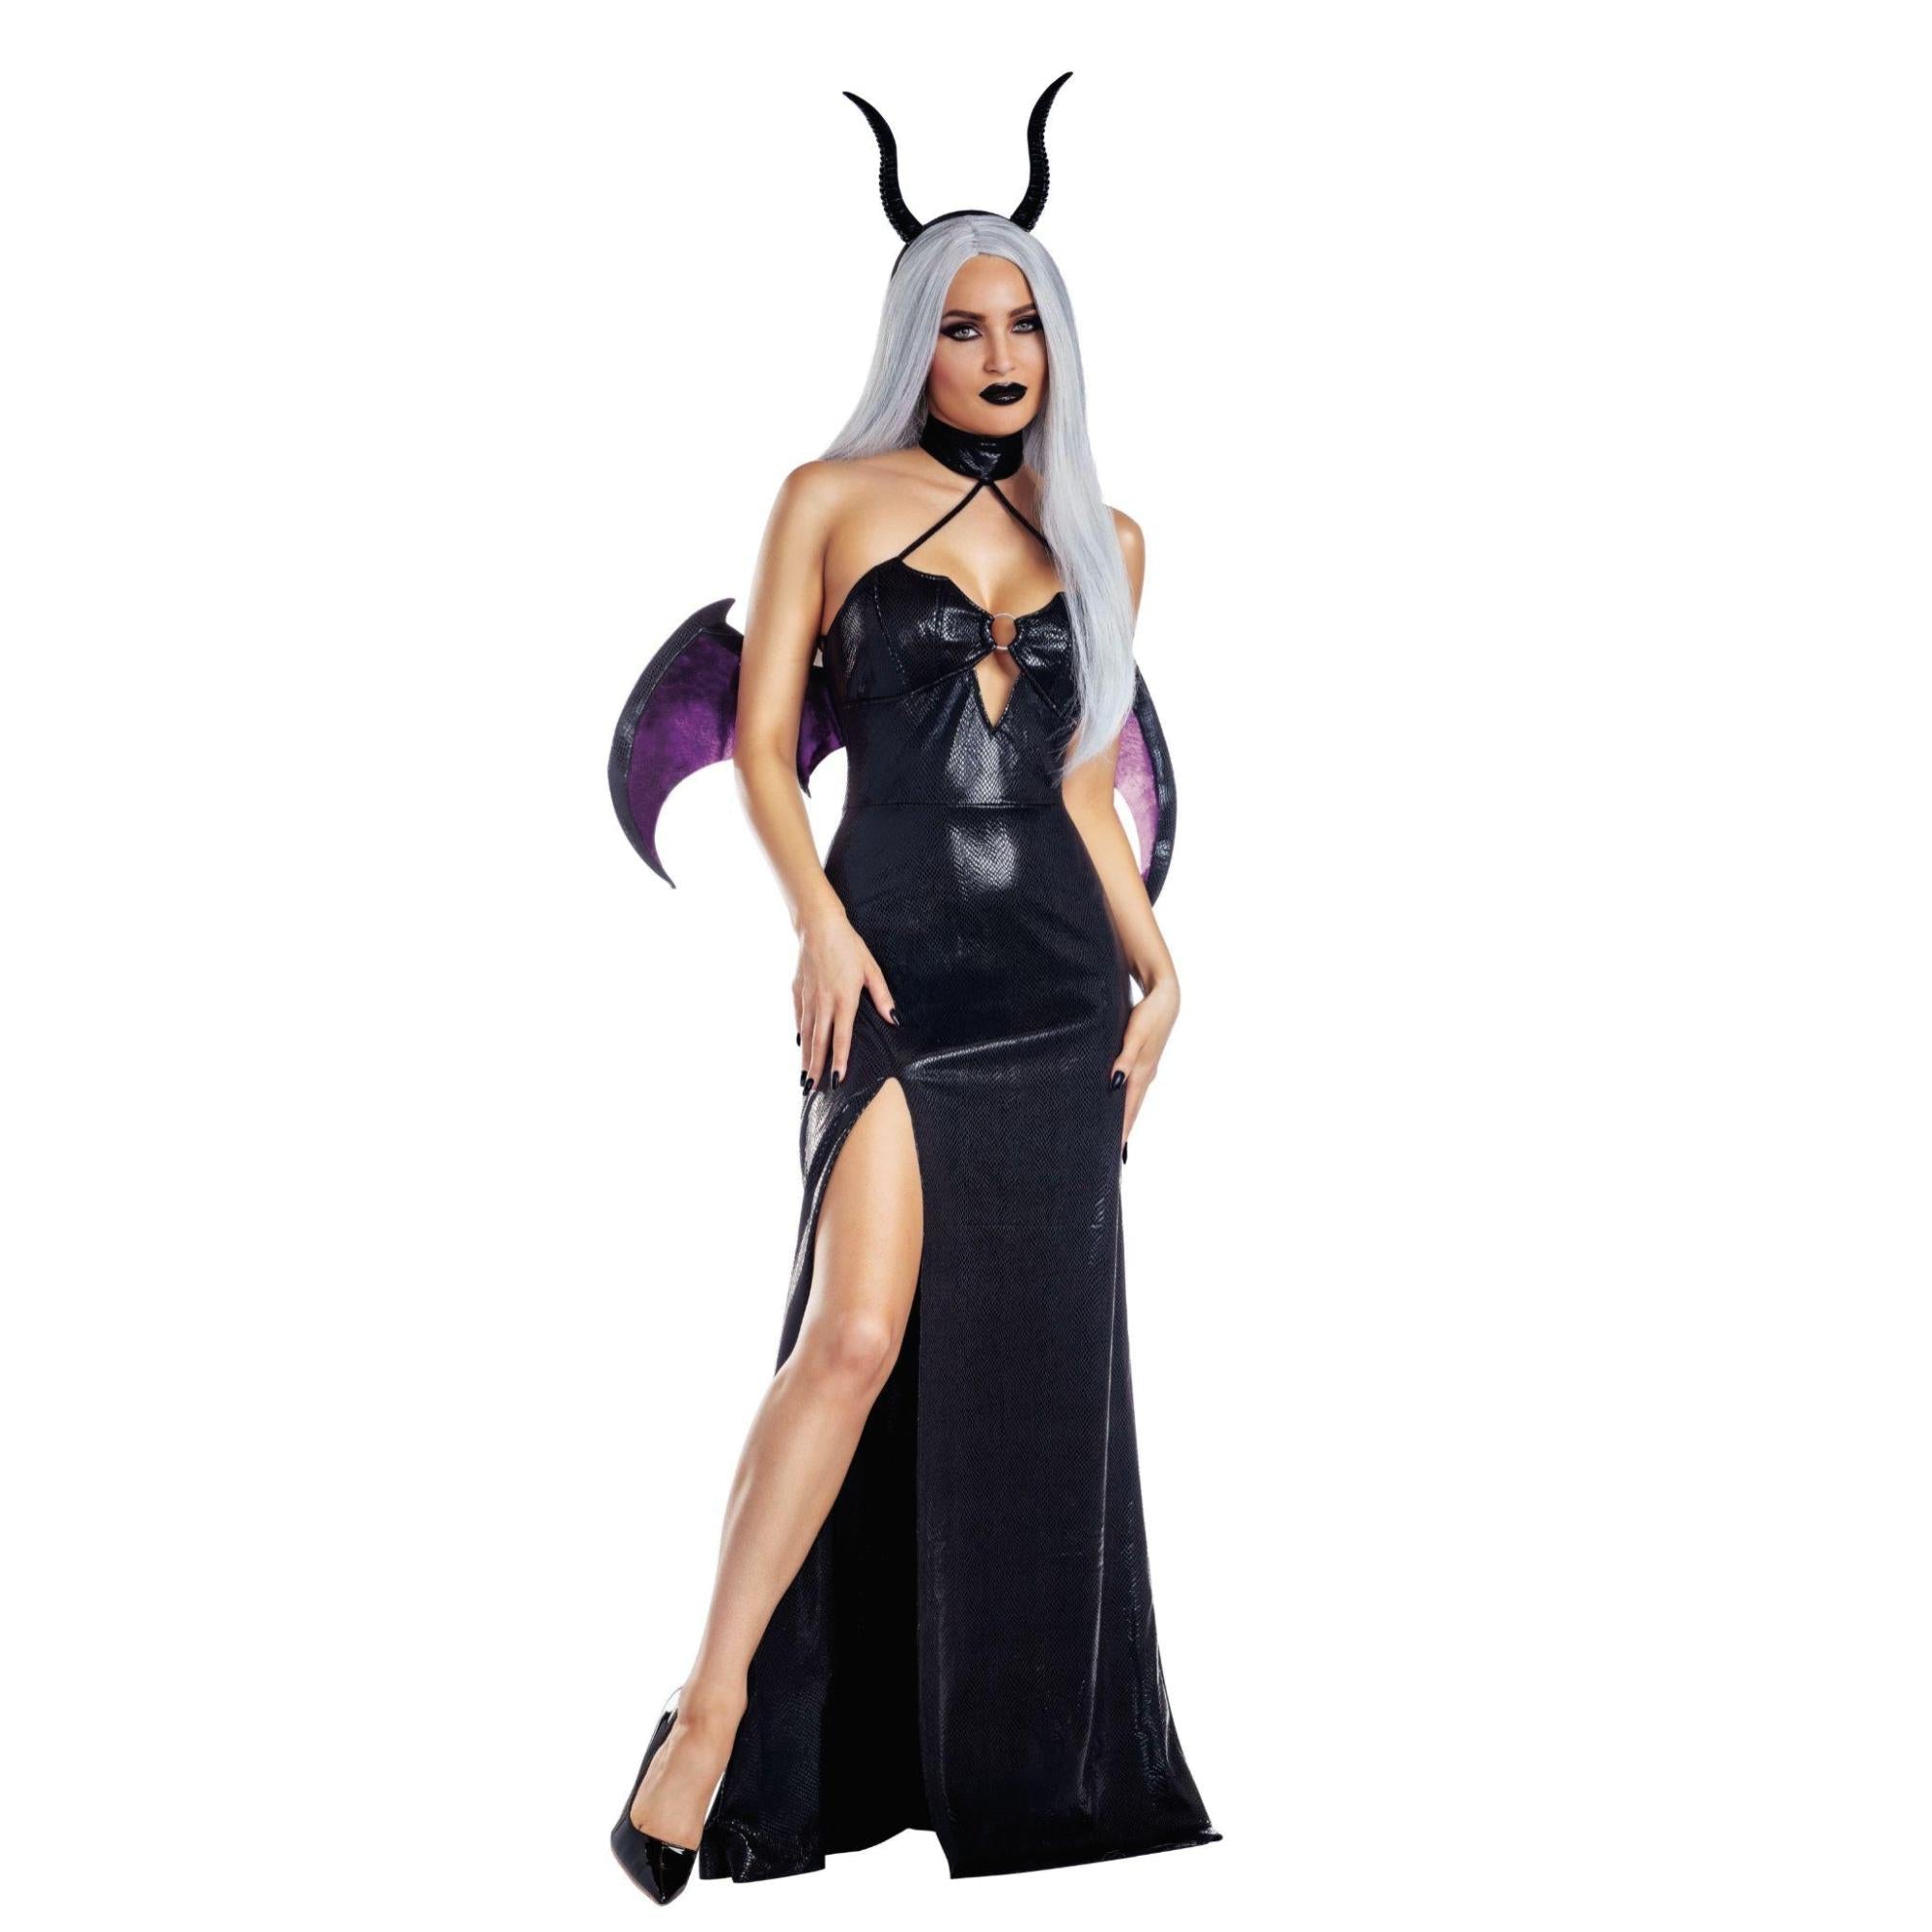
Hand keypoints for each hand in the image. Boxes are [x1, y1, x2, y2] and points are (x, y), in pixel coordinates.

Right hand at [795, 908, 897, 1091]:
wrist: (818, 926)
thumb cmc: (848, 946)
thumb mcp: (871, 969)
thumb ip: (882, 996)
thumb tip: (894, 1019)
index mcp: (844, 1000)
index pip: (841, 1038)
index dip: (839, 1061)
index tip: (837, 1080)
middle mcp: (824, 1003)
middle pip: (820, 1042)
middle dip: (817, 1068)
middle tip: (813, 1089)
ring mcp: (808, 998)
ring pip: (806, 1034)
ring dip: (806, 1057)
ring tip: (804, 1077)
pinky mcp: (798, 991)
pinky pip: (799, 1018)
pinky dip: (800, 1034)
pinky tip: (800, 1046)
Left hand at [1109, 978, 1178, 1157]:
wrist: (1166, 997)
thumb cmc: (1150, 1014)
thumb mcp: (1135, 1035)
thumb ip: (1124, 1058)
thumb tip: (1115, 1084)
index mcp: (1143, 1072)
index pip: (1129, 1108)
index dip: (1123, 1130)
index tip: (1117, 1151)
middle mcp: (1147, 1074)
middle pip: (1133, 1109)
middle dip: (1125, 1130)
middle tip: (1116, 1153)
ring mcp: (1148, 1068)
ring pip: (1134, 1099)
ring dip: (1126, 1117)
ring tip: (1118, 1135)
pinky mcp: (1145, 1060)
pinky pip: (1134, 1087)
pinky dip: (1127, 1100)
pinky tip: (1120, 1102)